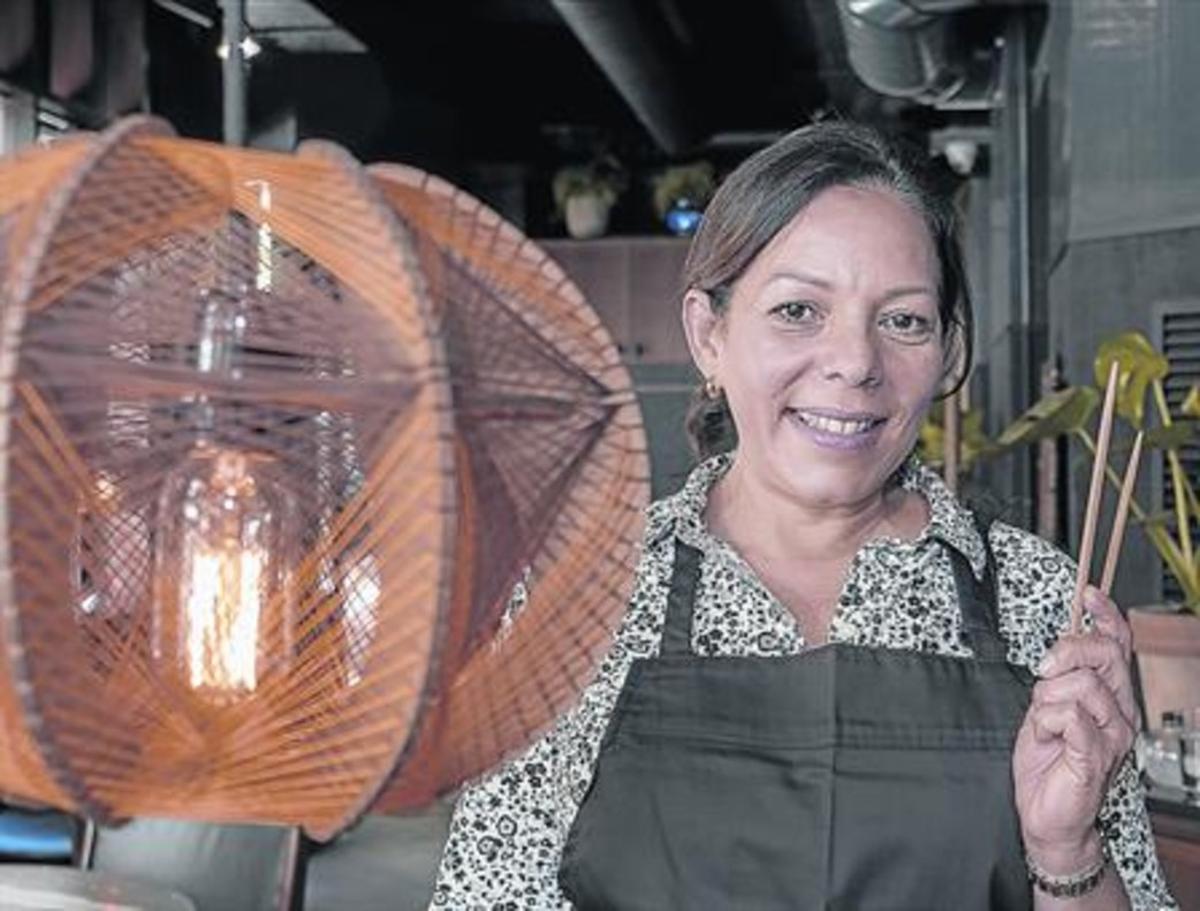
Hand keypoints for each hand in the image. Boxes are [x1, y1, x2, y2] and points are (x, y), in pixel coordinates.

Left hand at [1012, 586, 1137, 872]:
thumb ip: (1056, 680)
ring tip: (1044, 723)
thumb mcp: (1045, 709)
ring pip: (1082, 684)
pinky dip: (1048, 720)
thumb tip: (1056, 649)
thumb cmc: (1047, 765)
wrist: (1048, 817)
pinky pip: (1071, 716)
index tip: (1089, 593)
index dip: (1106, 616)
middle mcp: (1119, 713)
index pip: (1118, 647)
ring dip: (1048, 697)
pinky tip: (1047, 736)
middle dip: (1067, 650)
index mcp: (1109, 698)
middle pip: (1104, 654)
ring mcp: (1112, 735)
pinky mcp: (1096, 755)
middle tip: (1044, 670)